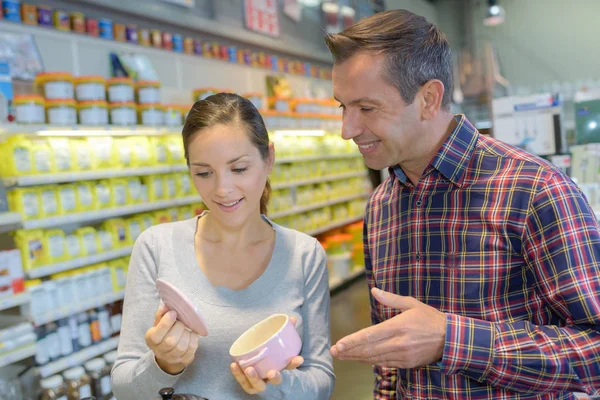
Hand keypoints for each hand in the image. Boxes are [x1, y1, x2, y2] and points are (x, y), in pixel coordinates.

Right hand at [145, 305, 199, 374]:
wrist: (169, 352)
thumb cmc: (164, 333)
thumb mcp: (159, 323)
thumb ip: (161, 314)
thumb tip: (166, 307)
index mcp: (151, 339)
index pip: (156, 335)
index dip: (166, 323)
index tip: (173, 313)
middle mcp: (160, 351)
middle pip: (170, 341)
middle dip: (178, 327)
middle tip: (181, 322)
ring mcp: (172, 358)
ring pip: (181, 347)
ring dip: (186, 334)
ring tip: (185, 329)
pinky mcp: (184, 360)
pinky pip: (191, 349)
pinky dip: (193, 338)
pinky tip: (191, 334)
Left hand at [230, 316, 303, 393]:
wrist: (255, 365)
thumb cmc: (267, 350)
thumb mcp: (274, 340)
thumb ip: (283, 330)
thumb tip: (292, 318)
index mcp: (280, 367)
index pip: (290, 366)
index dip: (294, 363)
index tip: (298, 359)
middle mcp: (271, 377)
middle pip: (276, 381)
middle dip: (275, 378)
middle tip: (272, 372)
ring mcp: (260, 383)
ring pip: (258, 386)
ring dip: (254, 378)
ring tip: (249, 369)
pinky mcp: (249, 384)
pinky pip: (244, 383)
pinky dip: (238, 375)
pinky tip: (234, 365)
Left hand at [330, 288, 446, 368]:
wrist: (451, 339)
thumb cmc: (430, 318)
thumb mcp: (412, 304)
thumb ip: (391, 299)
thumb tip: (374, 290)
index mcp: (398, 326)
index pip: (370, 336)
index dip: (352, 341)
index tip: (338, 344)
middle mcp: (399, 343)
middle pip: (368, 350)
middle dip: (349, 351)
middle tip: (334, 352)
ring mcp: (403, 355)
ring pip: (374, 358)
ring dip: (357, 358)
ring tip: (343, 356)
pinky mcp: (407, 364)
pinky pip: (385, 363)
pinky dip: (371, 361)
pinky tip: (361, 359)